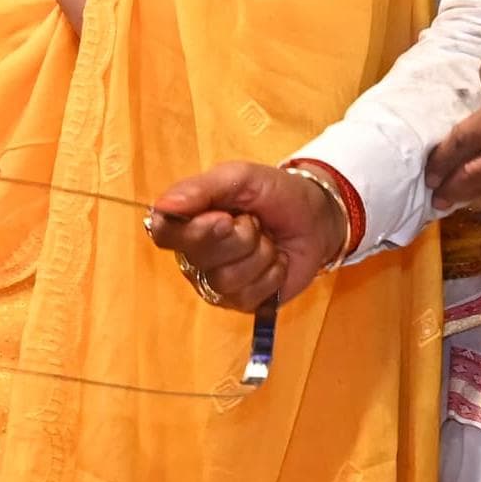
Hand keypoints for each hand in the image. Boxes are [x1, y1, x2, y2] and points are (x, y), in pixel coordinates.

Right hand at [148, 161, 350, 311]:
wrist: (316, 217)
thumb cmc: (274, 194)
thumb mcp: (240, 178)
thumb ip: (200, 188)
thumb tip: (163, 206)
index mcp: (187, 222)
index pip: (164, 234)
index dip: (193, 230)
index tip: (224, 218)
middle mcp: (195, 257)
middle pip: (200, 257)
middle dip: (239, 235)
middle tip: (254, 221)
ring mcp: (217, 284)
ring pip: (226, 279)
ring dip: (259, 254)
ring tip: (268, 241)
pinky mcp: (243, 303)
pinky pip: (249, 295)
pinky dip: (271, 273)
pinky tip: (276, 261)